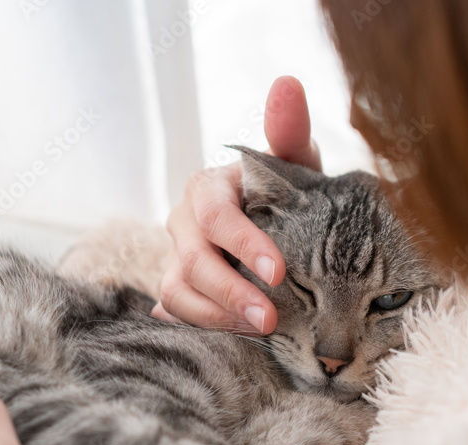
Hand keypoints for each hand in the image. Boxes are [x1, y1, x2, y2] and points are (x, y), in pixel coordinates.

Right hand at [153, 75, 321, 334]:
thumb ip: (288, 129)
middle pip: (192, 260)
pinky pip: (177, 312)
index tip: (279, 272)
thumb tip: (288, 83)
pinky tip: (232, 337)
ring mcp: (175, 258)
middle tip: (271, 319)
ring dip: (216, 315)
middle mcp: (183, 223)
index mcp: (206, 189)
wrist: (271, 223)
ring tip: (260, 332)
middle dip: (231, 292)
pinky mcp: (177, 289)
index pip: (215, 217)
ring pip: (177, 291)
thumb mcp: (292, 163)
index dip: (243, 245)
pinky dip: (201, 325)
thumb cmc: (283, 192)